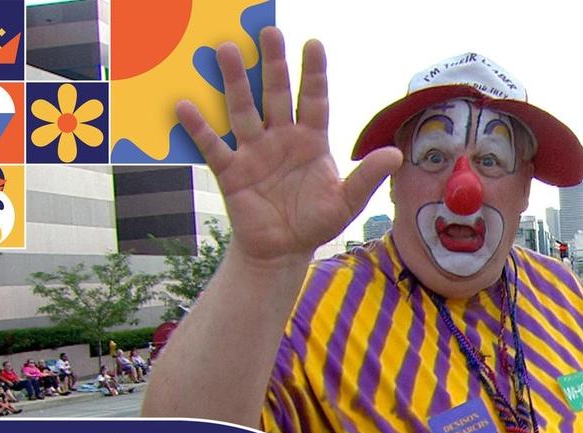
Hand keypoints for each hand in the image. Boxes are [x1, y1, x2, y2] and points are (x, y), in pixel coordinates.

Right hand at [177, 28, 401, 267]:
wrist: (282, 252)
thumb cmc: (315, 222)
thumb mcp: (346, 201)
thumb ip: (367, 177)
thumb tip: (396, 154)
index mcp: (311, 140)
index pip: (314, 99)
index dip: (314, 73)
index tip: (313, 44)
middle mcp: (281, 138)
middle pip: (276, 94)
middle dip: (273, 64)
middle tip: (268, 31)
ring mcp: (254, 152)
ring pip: (243, 110)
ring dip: (234, 82)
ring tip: (224, 49)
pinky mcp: (231, 172)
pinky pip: (213, 146)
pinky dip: (200, 127)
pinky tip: (186, 105)